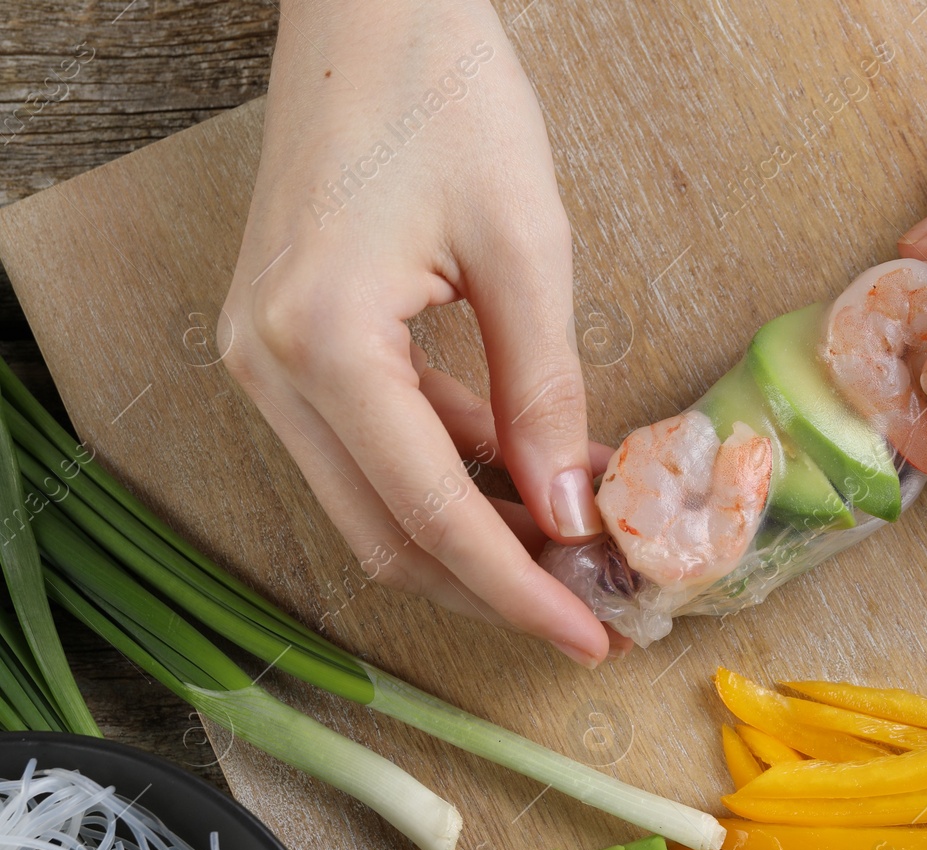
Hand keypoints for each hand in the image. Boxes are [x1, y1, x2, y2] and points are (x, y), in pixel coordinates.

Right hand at [220, 0, 614, 664]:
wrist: (369, 9)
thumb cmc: (447, 95)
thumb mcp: (525, 249)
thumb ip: (547, 396)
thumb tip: (572, 511)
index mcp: (324, 344)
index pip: (433, 517)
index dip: (518, 591)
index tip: (589, 636)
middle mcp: (269, 367)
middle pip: (386, 535)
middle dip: (491, 582)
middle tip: (586, 602)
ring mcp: (262, 357)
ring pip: (371, 502)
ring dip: (468, 535)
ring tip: (567, 547)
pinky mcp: (282, 342)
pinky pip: (364, 445)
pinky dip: (440, 475)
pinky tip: (514, 475)